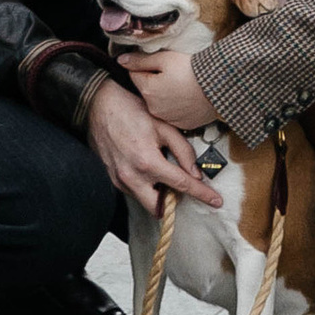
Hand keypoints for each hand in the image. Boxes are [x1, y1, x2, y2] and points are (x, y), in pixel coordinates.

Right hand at [87, 70, 220, 212]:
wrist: (98, 106)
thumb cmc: (131, 110)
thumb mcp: (162, 124)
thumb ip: (182, 149)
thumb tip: (195, 172)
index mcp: (148, 162)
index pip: (182, 185)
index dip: (202, 194)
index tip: (216, 202)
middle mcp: (132, 177)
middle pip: (158, 208)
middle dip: (171, 202)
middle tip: (179, 185)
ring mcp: (120, 181)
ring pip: (144, 201)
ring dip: (157, 193)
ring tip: (160, 170)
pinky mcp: (112, 179)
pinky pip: (133, 191)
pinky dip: (144, 185)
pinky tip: (146, 166)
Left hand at [122, 48, 215, 129]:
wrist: (217, 87)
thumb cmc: (192, 70)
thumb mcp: (164, 58)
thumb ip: (140, 60)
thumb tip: (121, 61)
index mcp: (147, 91)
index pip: (134, 76)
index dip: (145, 66)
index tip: (157, 63)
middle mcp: (153, 109)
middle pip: (146, 91)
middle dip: (154, 82)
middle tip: (172, 72)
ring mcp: (167, 119)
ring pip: (159, 103)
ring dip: (165, 95)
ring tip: (182, 84)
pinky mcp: (181, 124)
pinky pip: (172, 113)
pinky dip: (176, 106)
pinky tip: (187, 96)